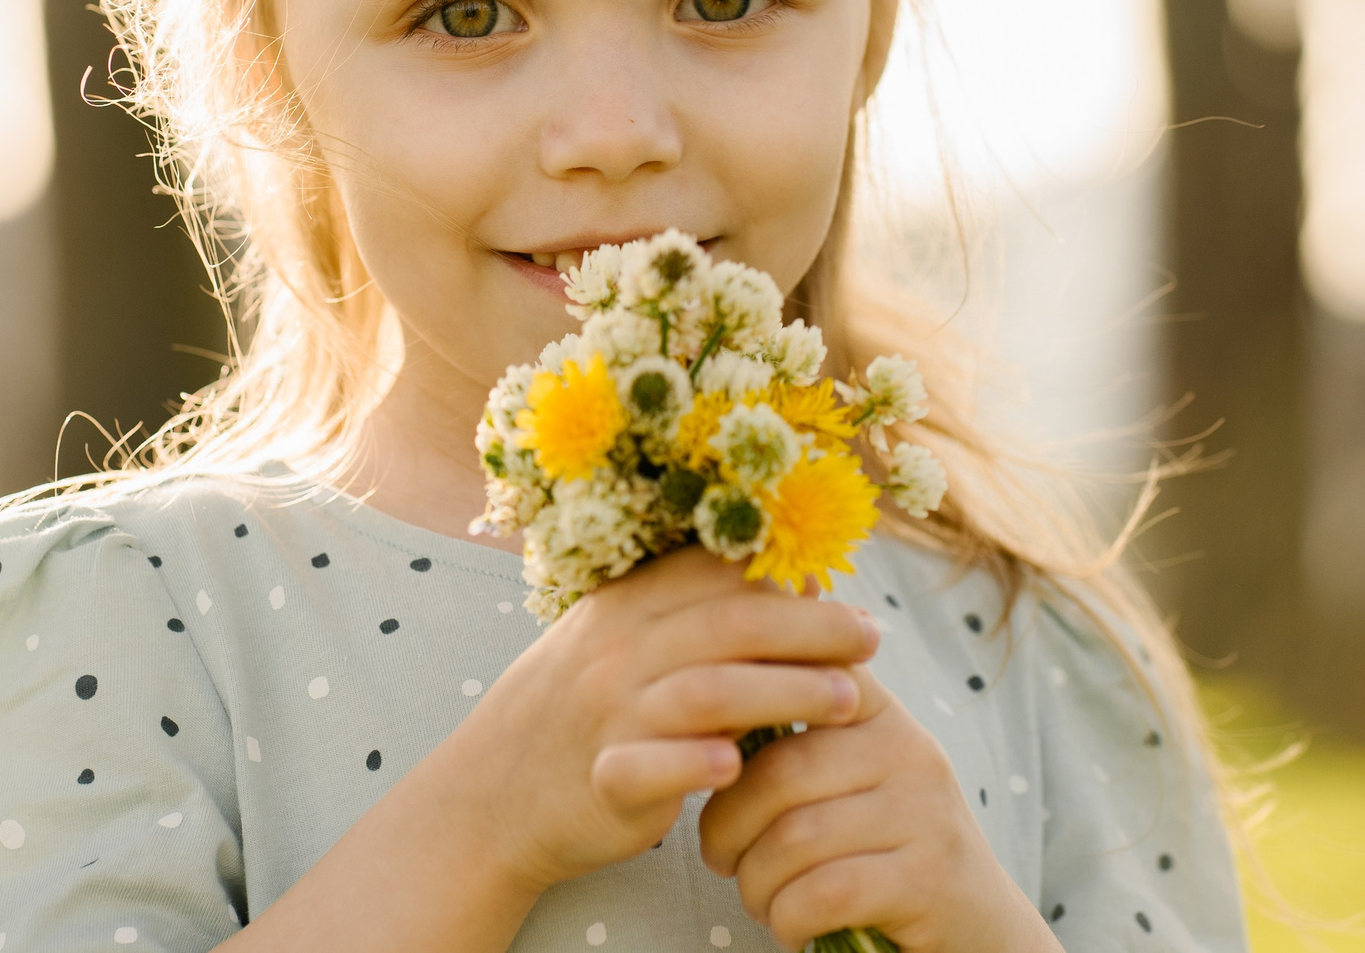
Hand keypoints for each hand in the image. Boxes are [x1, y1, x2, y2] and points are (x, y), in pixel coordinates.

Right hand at [424, 548, 879, 899]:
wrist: (492, 792)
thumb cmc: (582, 710)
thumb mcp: (622, 640)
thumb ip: (691, 612)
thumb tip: (794, 584)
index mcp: (626, 605)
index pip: (716, 572)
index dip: (785, 576)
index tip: (842, 590)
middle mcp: (616, 649)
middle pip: (729, 624)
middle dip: (812, 629)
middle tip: (872, 639)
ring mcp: (607, 714)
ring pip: (708, 691)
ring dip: (787, 692)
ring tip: (851, 702)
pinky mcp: (602, 779)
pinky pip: (650, 765)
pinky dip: (695, 764)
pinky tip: (738, 768)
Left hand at [696, 665, 1061, 952]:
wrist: (979, 930)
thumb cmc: (887, 852)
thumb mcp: (852, 778)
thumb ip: (798, 735)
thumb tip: (702, 695)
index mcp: (878, 712)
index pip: (800, 674)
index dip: (738, 693)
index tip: (697, 732)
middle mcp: (908, 748)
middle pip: (779, 772)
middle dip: (727, 827)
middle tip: (722, 860)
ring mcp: (925, 812)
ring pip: (796, 838)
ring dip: (757, 883)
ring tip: (759, 898)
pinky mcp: (929, 878)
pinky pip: (824, 892)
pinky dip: (788, 918)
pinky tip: (791, 927)